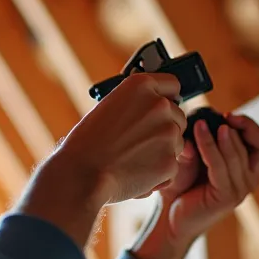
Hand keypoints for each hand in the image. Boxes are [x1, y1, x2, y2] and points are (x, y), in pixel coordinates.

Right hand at [47, 72, 186, 204]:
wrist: (81, 174)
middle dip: (164, 128)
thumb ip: (134, 105)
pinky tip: (134, 174)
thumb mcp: (108, 108)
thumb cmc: (86, 144)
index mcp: (141, 86)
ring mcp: (168, 133)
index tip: (162, 104)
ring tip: (132, 159)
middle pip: (177, 116)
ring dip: (162, 151)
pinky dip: (158, 174)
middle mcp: (159, 105)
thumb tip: (152, 111)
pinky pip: (171, 168)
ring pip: (177, 143)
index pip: (172, 84)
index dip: (166, 97)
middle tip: (140, 141)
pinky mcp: (170, 161)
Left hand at [153, 112, 258, 243]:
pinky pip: (220, 164)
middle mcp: (248, 182)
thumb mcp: (193, 161)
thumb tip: (201, 122)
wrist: (169, 219)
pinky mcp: (227, 196)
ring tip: (203, 121)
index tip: (230, 115)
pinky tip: (198, 132)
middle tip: (221, 115)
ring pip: (239, 154)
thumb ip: (199, 144)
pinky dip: (209, 145)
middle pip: (258, 147)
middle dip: (241, 126)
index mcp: (246, 173)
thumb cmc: (181, 190)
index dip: (252, 128)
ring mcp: (240, 191)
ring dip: (222, 134)